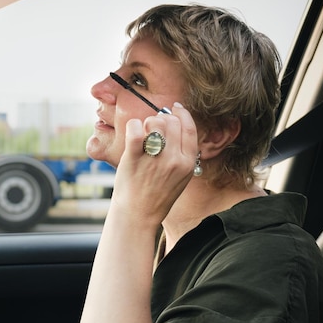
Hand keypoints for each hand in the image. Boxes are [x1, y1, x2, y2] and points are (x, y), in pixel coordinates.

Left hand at [112, 102, 197, 226]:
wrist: (138, 214)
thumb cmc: (157, 195)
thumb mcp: (181, 177)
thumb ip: (183, 153)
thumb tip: (177, 122)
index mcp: (188, 163)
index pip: (190, 128)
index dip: (182, 114)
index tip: (175, 108)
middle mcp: (174, 160)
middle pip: (171, 122)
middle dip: (161, 119)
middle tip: (153, 128)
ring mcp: (154, 159)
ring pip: (154, 122)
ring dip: (147, 123)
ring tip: (143, 134)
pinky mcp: (134, 158)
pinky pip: (135, 129)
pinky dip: (133, 126)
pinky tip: (133, 132)